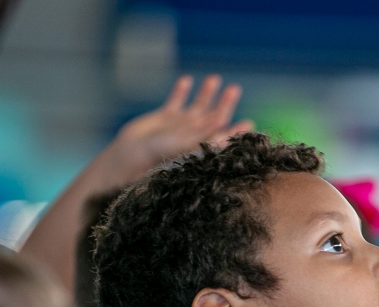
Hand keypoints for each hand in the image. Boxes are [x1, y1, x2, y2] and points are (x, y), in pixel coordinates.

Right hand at [103, 74, 253, 185]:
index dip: (236, 130)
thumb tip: (223, 119)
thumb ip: (203, 131)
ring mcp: (178, 125)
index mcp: (200, 144)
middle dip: (224, 104)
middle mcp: (192, 134)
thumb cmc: (156, 156)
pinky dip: (180, 91)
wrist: (129, 155)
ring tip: (214, 79)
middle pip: (212, 117)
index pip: (222, 136)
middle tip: (234, 89)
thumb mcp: (183, 143)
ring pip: (196, 106)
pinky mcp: (163, 118)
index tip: (249, 123)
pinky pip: (174, 101)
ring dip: (205, 93)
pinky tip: (186, 80)